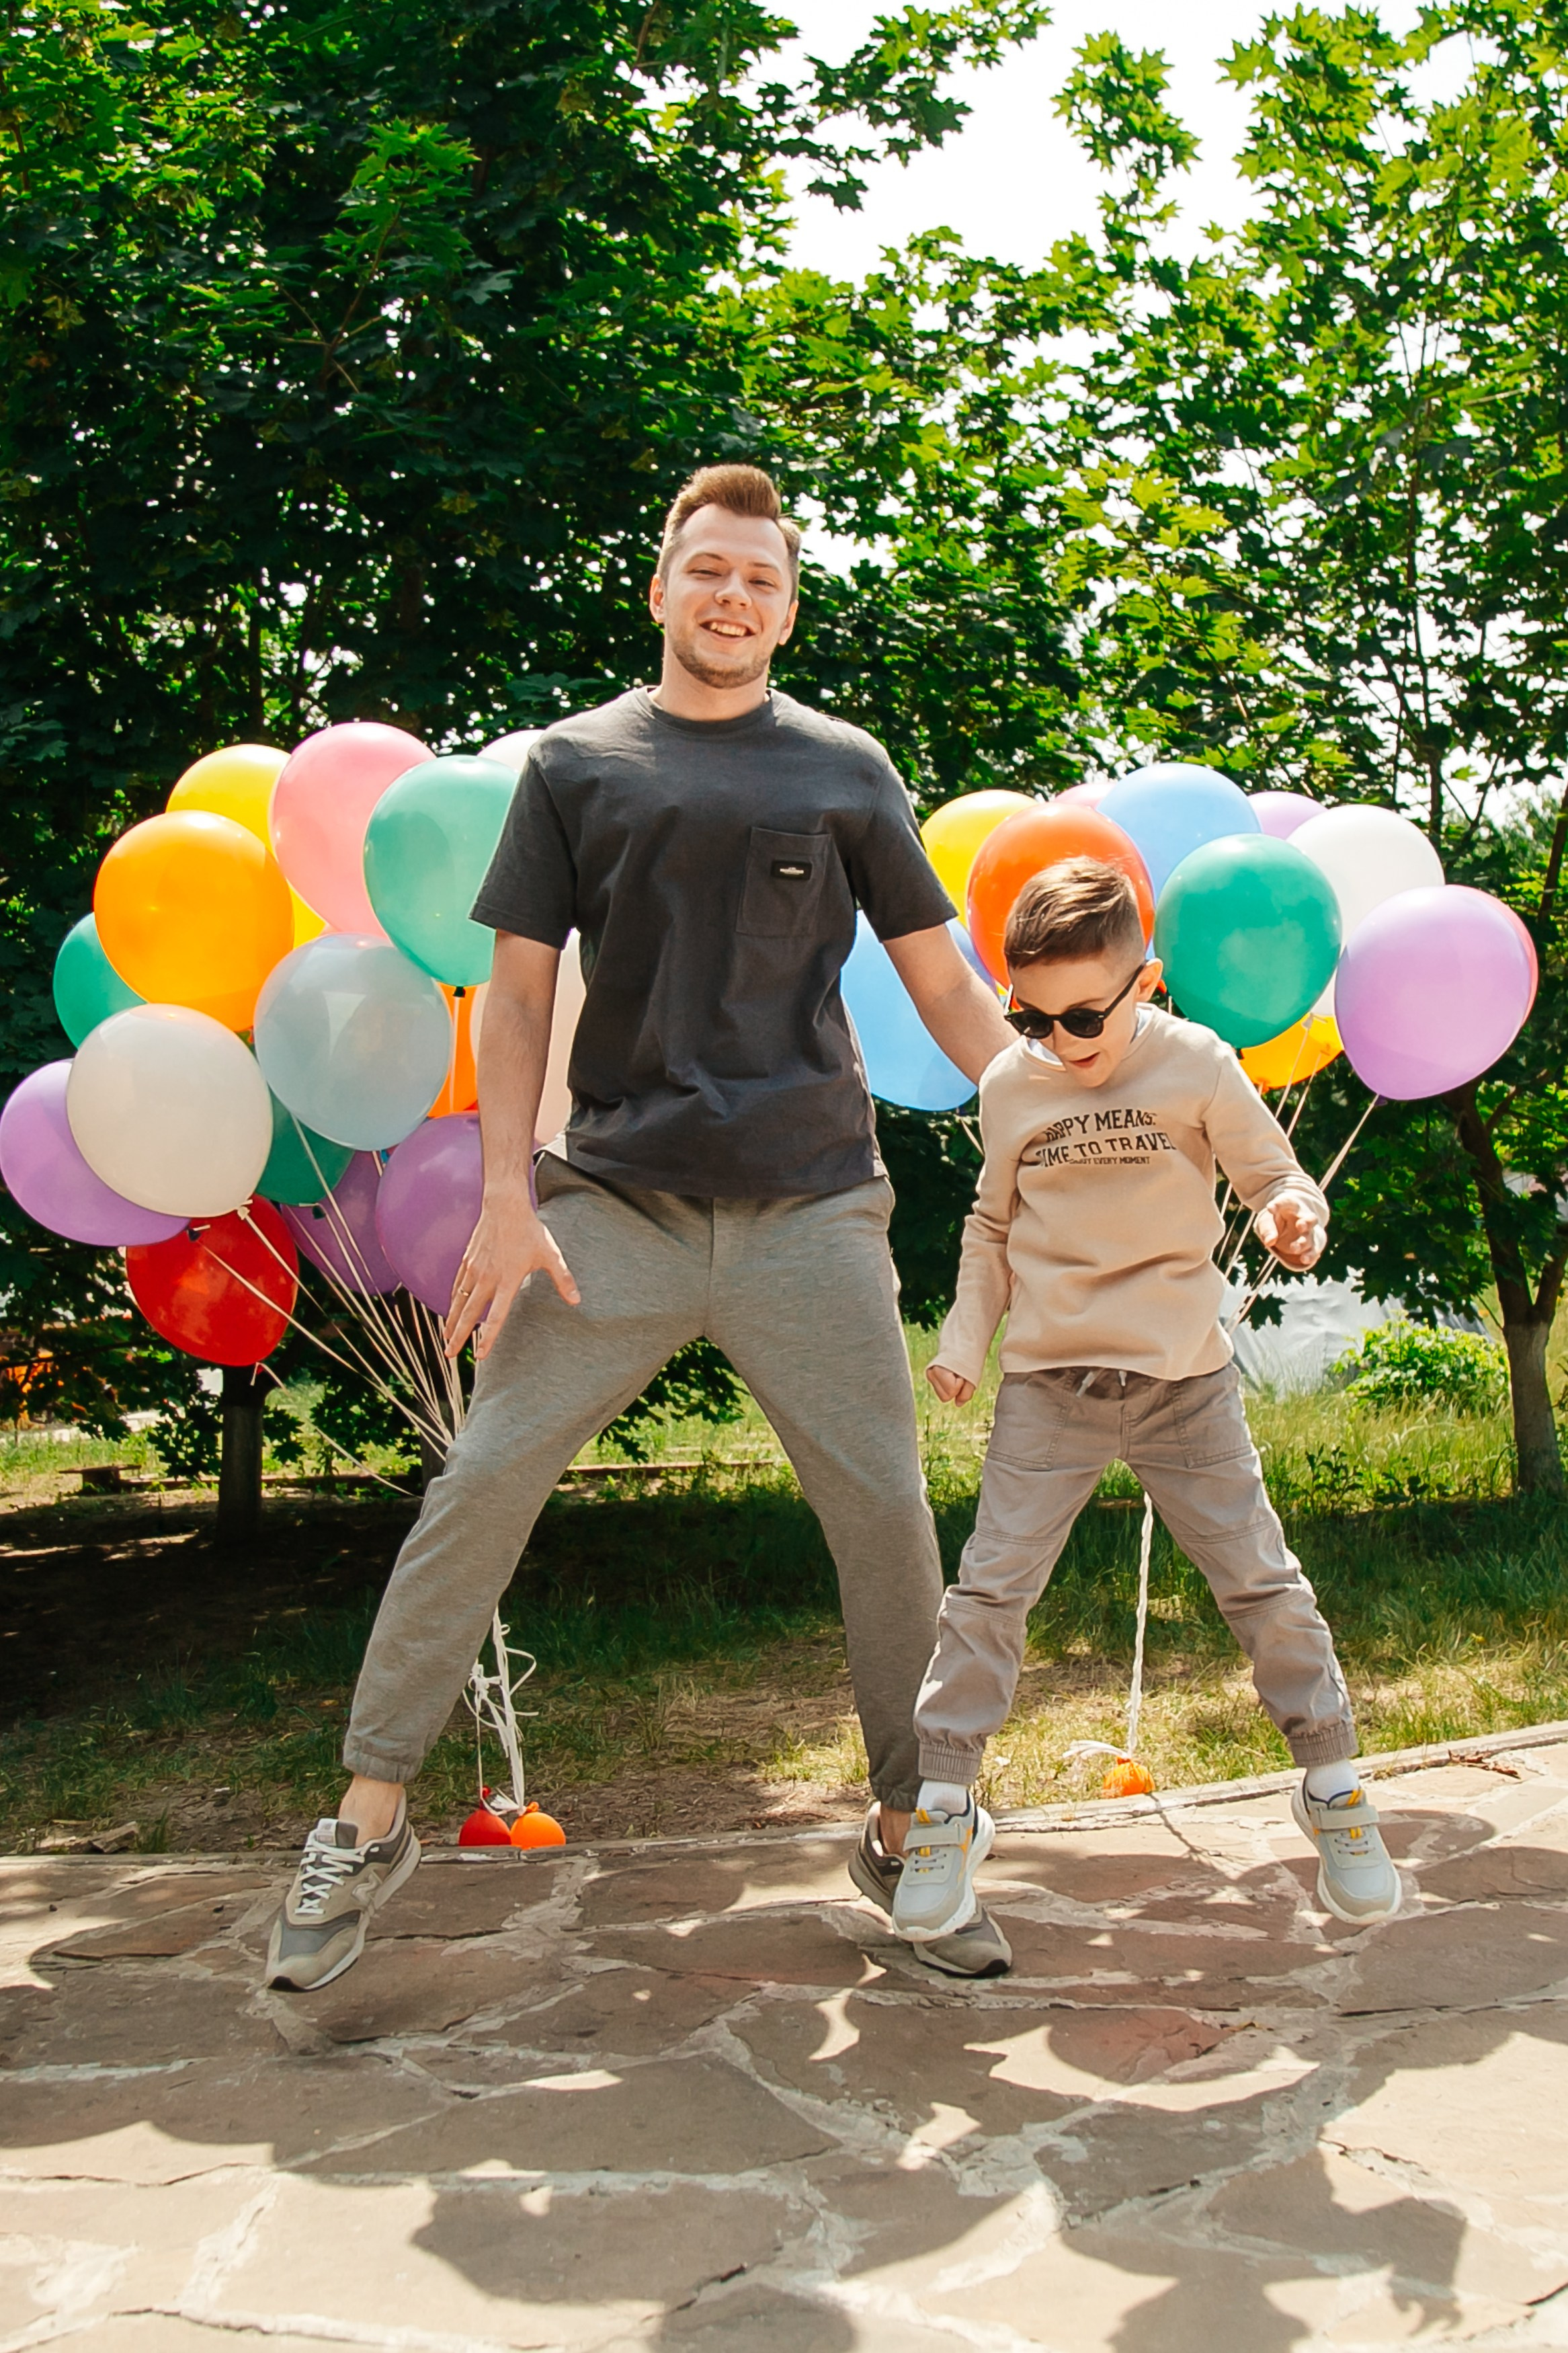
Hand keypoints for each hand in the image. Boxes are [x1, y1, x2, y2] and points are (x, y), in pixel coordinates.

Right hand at [444, 1191, 579, 1359]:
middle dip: (458, 1336)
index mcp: (508, 1280)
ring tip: (445, 1340)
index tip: (480, 1354)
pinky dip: (452, 1301)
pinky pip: (457, 1286)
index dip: (488, 1336)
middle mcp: (487, 1277)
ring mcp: (474, 1269)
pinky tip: (450, 1312)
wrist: (505, 1205)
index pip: (496, 1315)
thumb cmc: (529, 1231)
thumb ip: (562, 1279)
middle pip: (470, 1313)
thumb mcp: (551, 1255)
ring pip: (459, 1301)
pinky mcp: (468, 1261)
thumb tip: (576, 1301)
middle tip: (449, 1355)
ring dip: (451, 1322)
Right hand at [926, 1362, 975, 1404]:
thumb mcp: (972, 1375)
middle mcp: (931, 1373)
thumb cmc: (968, 1358)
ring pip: (943, 1396)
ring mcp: (930, 1376)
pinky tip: (952, 1376)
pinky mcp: (932, 1378)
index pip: (951, 1391)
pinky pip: (943, 1392)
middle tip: (959, 1374)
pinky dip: (949, 1386)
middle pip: (945, 1397)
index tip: (961, 1373)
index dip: (960, 1384)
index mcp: (938, 1371)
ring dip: (952, 1388)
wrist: (963, 1343)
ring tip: (956, 1374)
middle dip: (955, 1389)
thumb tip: (958, 1404)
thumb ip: (966, 1393)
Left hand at [1254, 1191, 1324, 1271]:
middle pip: (1310, 1219)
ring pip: (1311, 1237)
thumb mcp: (1266, 1222)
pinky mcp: (1310, 1245)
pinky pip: (1313, 1250)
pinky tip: (1304, 1260)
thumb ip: (1267, 1229)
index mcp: (1292, 1206)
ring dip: (1303, 1243)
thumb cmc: (1275, 1220)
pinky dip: (1310, 1255)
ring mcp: (1309, 1232)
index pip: (1286, 1202)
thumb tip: (1270, 1241)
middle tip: (1300, 1226)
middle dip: (1306, 1223)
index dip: (1278, 1205)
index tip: (1270, 1208)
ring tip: (1293, 1248)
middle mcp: (1304, 1218)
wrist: (1287, 1226)